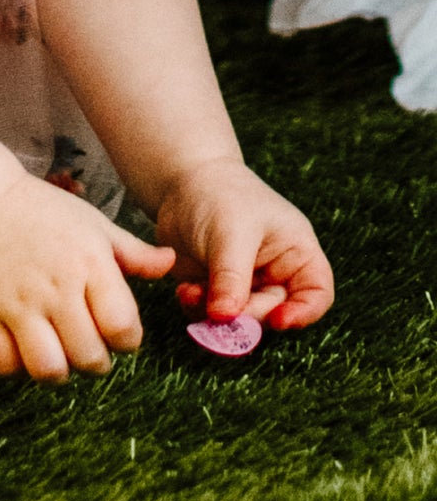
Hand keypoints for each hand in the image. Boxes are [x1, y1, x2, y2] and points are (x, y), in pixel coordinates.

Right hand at [0, 176, 176, 381]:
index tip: (115, 331)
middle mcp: (54, 286)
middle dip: (94, 361)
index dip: (126, 340)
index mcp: (88, 264)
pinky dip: (15, 366)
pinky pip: (3, 365)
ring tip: (54, 352)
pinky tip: (20, 346)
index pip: (123, 330)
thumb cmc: (44, 214)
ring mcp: (15, 302)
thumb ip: (134, 253)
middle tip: (84, 345)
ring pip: (47, 369)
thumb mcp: (94, 225)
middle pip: (88, 358)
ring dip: (56, 370)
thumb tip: (171, 263)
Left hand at [154, 157, 333, 330]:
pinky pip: (214, 314)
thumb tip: (225, 318)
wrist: (182, 180)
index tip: (278, 321)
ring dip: (217, 318)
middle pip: (274, 313)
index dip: (305, 313)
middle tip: (220, 312)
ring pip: (242, 319)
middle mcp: (276, 273)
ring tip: (191, 294)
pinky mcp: (218, 290)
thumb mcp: (231, 232)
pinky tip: (184, 291)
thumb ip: (231, 277)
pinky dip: (199, 310)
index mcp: (296, 252)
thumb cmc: (219, 195)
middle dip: (247, 318)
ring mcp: (246, 284)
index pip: (317, 293)